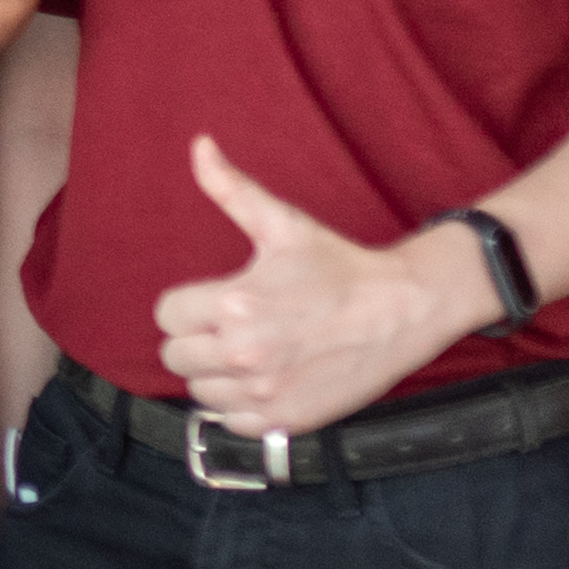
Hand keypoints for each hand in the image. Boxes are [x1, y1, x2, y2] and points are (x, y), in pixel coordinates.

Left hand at [151, 140, 491, 438]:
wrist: (402, 309)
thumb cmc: (340, 266)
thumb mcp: (283, 223)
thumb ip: (231, 189)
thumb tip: (199, 146)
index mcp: (234, 304)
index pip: (165, 315)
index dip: (187, 305)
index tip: (216, 300)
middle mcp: (244, 353)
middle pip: (175, 356)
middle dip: (197, 338)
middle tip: (233, 325)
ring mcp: (264, 392)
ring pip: (200, 392)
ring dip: (217, 374)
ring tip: (252, 351)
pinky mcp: (286, 420)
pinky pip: (233, 422)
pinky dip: (243, 405)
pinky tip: (268, 378)